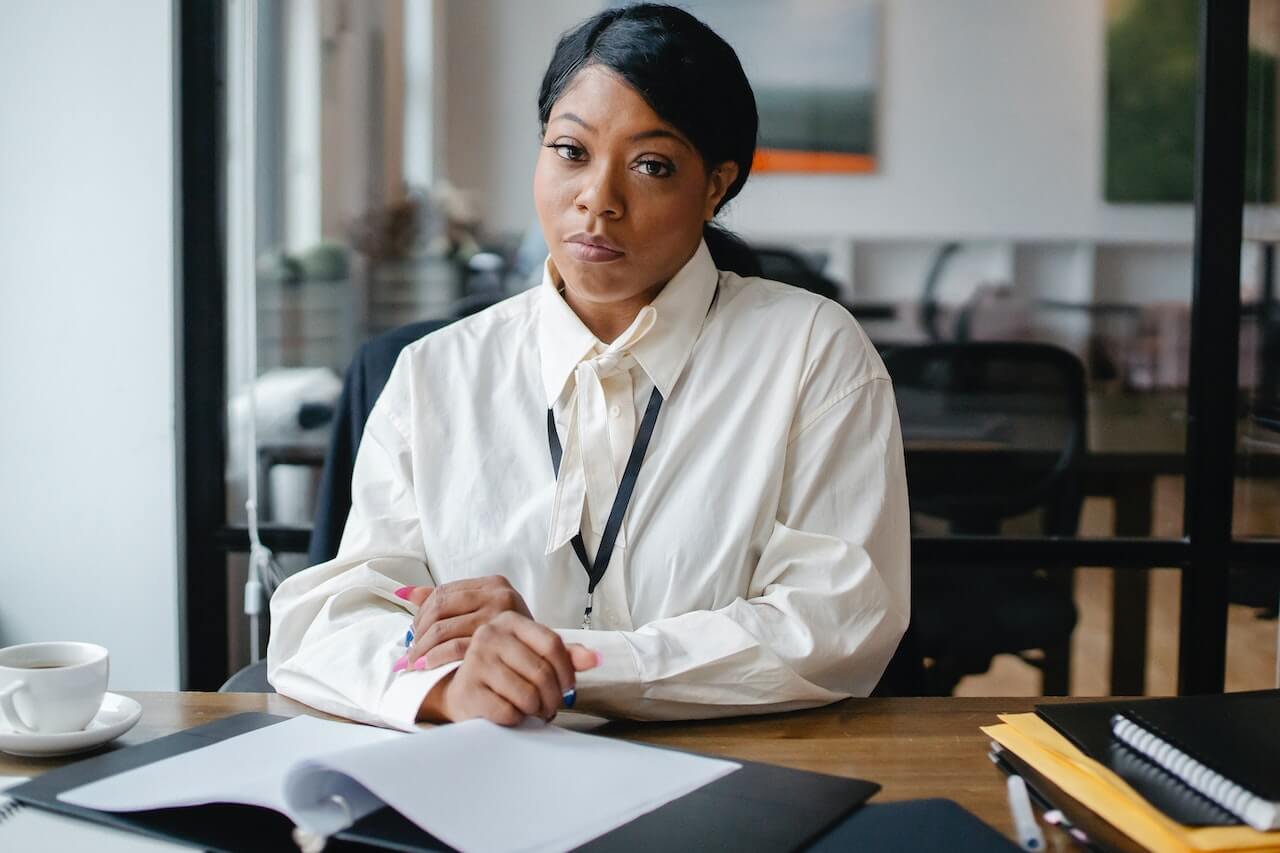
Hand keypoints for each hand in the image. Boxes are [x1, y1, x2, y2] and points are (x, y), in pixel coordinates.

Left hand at [396, 576, 531, 670]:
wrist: (543, 661)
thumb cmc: (511, 639)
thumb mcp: (484, 612)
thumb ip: (448, 601)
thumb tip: (405, 593)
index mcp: (493, 584)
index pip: (443, 593)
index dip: (421, 613)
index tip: (413, 633)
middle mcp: (499, 595)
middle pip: (440, 609)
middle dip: (419, 633)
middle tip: (410, 653)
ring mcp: (499, 617)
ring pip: (444, 629)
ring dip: (423, 648)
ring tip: (413, 663)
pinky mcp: (499, 642)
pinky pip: (456, 648)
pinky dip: (436, 658)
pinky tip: (426, 667)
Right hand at [417, 611, 600, 725]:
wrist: (463, 691)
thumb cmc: (503, 672)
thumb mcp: (533, 656)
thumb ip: (565, 655)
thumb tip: (595, 658)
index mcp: (509, 621)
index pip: (552, 643)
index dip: (567, 671)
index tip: (568, 686)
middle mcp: (489, 635)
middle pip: (541, 671)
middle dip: (553, 697)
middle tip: (551, 706)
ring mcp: (475, 662)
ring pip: (527, 694)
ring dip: (536, 709)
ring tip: (533, 709)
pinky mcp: (468, 690)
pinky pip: (508, 712)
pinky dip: (516, 719)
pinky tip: (512, 714)